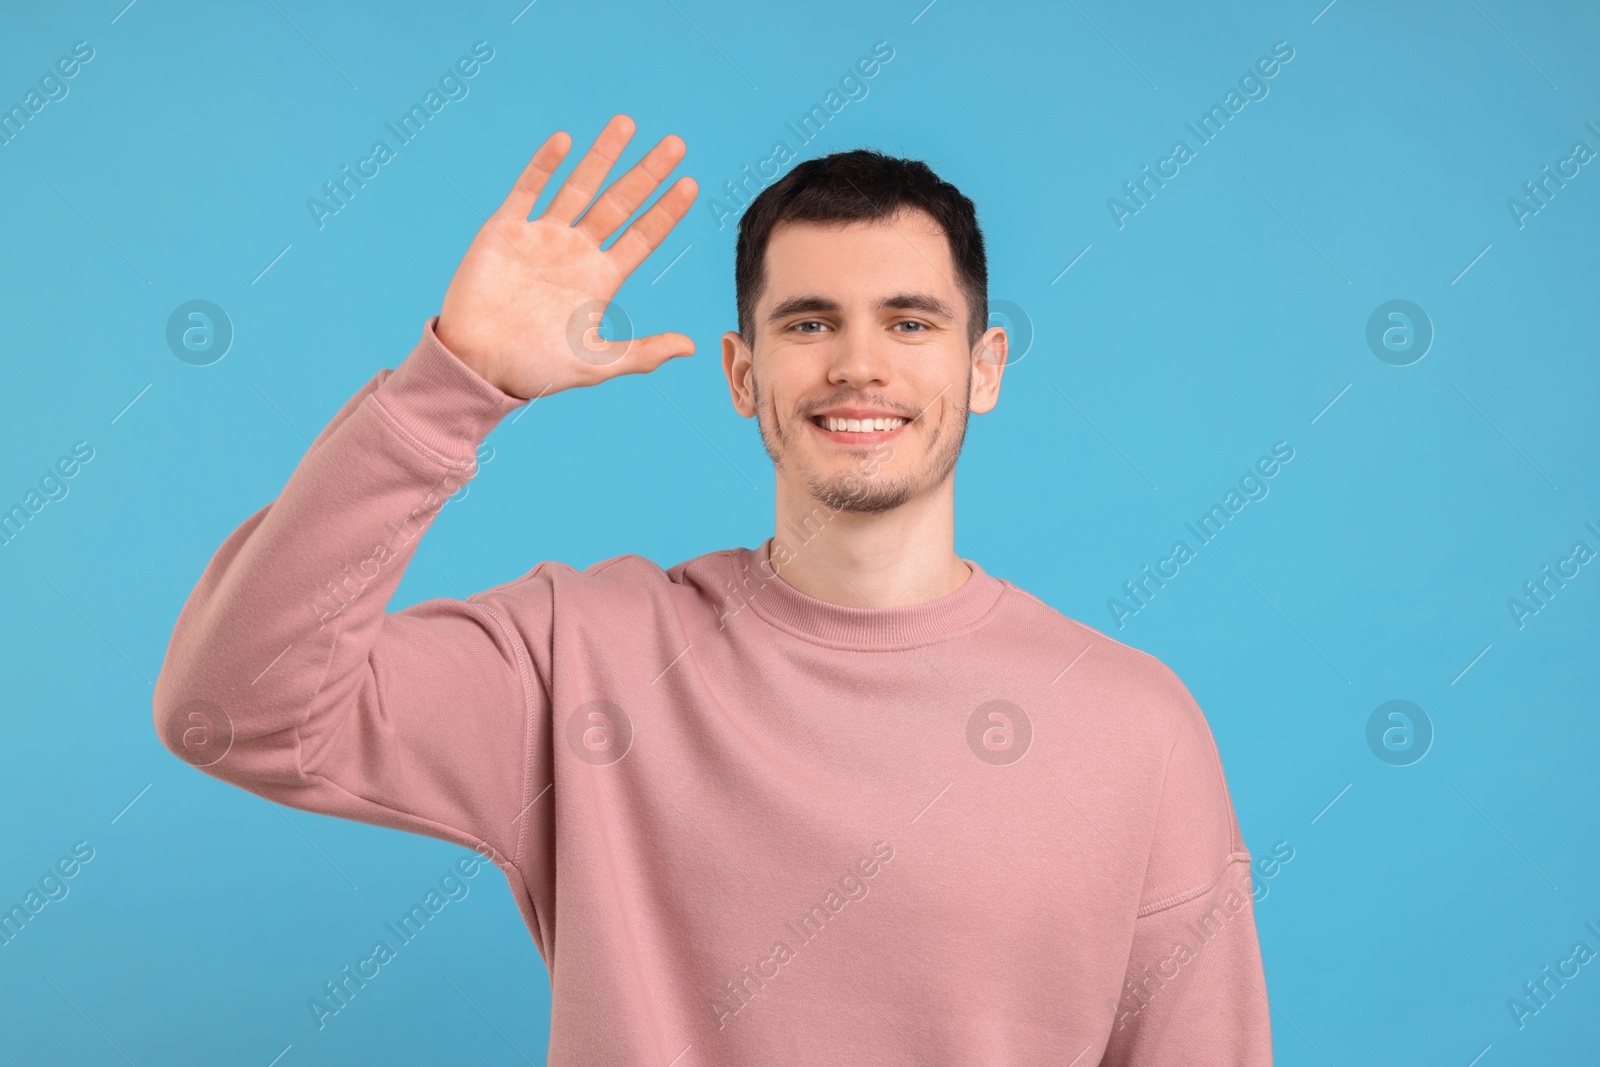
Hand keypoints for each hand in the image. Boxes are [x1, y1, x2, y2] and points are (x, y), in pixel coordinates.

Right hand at [436, 115, 696, 399]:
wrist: (477, 364)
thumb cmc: (536, 369)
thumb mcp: (596, 362)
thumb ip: (643, 353)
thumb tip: (691, 347)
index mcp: (600, 279)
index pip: (642, 236)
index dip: (665, 211)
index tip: (691, 183)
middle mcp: (576, 251)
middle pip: (619, 203)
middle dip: (646, 173)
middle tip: (676, 144)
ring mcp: (541, 237)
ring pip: (579, 186)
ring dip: (602, 156)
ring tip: (627, 124)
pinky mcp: (505, 230)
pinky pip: (528, 189)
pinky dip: (545, 165)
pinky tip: (565, 140)